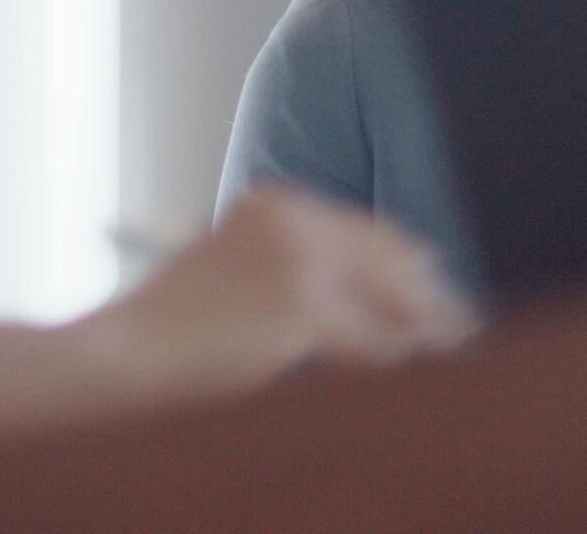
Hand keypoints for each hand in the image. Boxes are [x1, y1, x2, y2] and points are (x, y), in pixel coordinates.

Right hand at [78, 185, 476, 396]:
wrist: (121, 357)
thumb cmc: (175, 335)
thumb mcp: (242, 281)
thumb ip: (306, 277)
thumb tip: (392, 311)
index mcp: (275, 204)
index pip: (371, 232)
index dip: (412, 271)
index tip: (446, 301)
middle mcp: (290, 217)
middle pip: (392, 258)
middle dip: (429, 302)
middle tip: (464, 337)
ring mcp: (297, 256)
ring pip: (390, 301)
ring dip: (422, 335)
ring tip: (454, 363)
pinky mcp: (301, 303)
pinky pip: (372, 344)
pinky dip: (393, 365)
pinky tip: (409, 382)